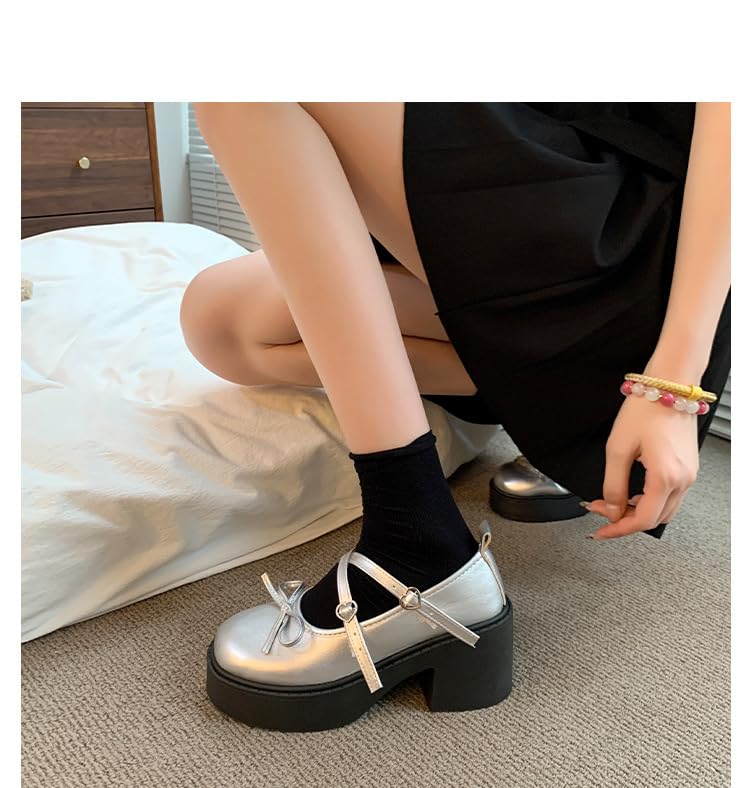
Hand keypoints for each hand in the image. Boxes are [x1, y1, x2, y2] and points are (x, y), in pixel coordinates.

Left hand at [586, 393, 699, 538]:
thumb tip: (612, 509)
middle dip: (625, 520)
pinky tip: (632, 492)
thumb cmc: (645, 410)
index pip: (643, 520)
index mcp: (665, 477)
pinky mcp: (688, 467)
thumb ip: (613, 485)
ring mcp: (689, 474)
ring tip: (613, 501)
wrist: (668, 386)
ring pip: (664, 510)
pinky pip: (670, 496)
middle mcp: (683, 480)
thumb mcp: (617, 449)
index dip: (618, 529)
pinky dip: (649, 500)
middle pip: (655, 519)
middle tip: (601, 509)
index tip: (601, 531)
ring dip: (638, 511)